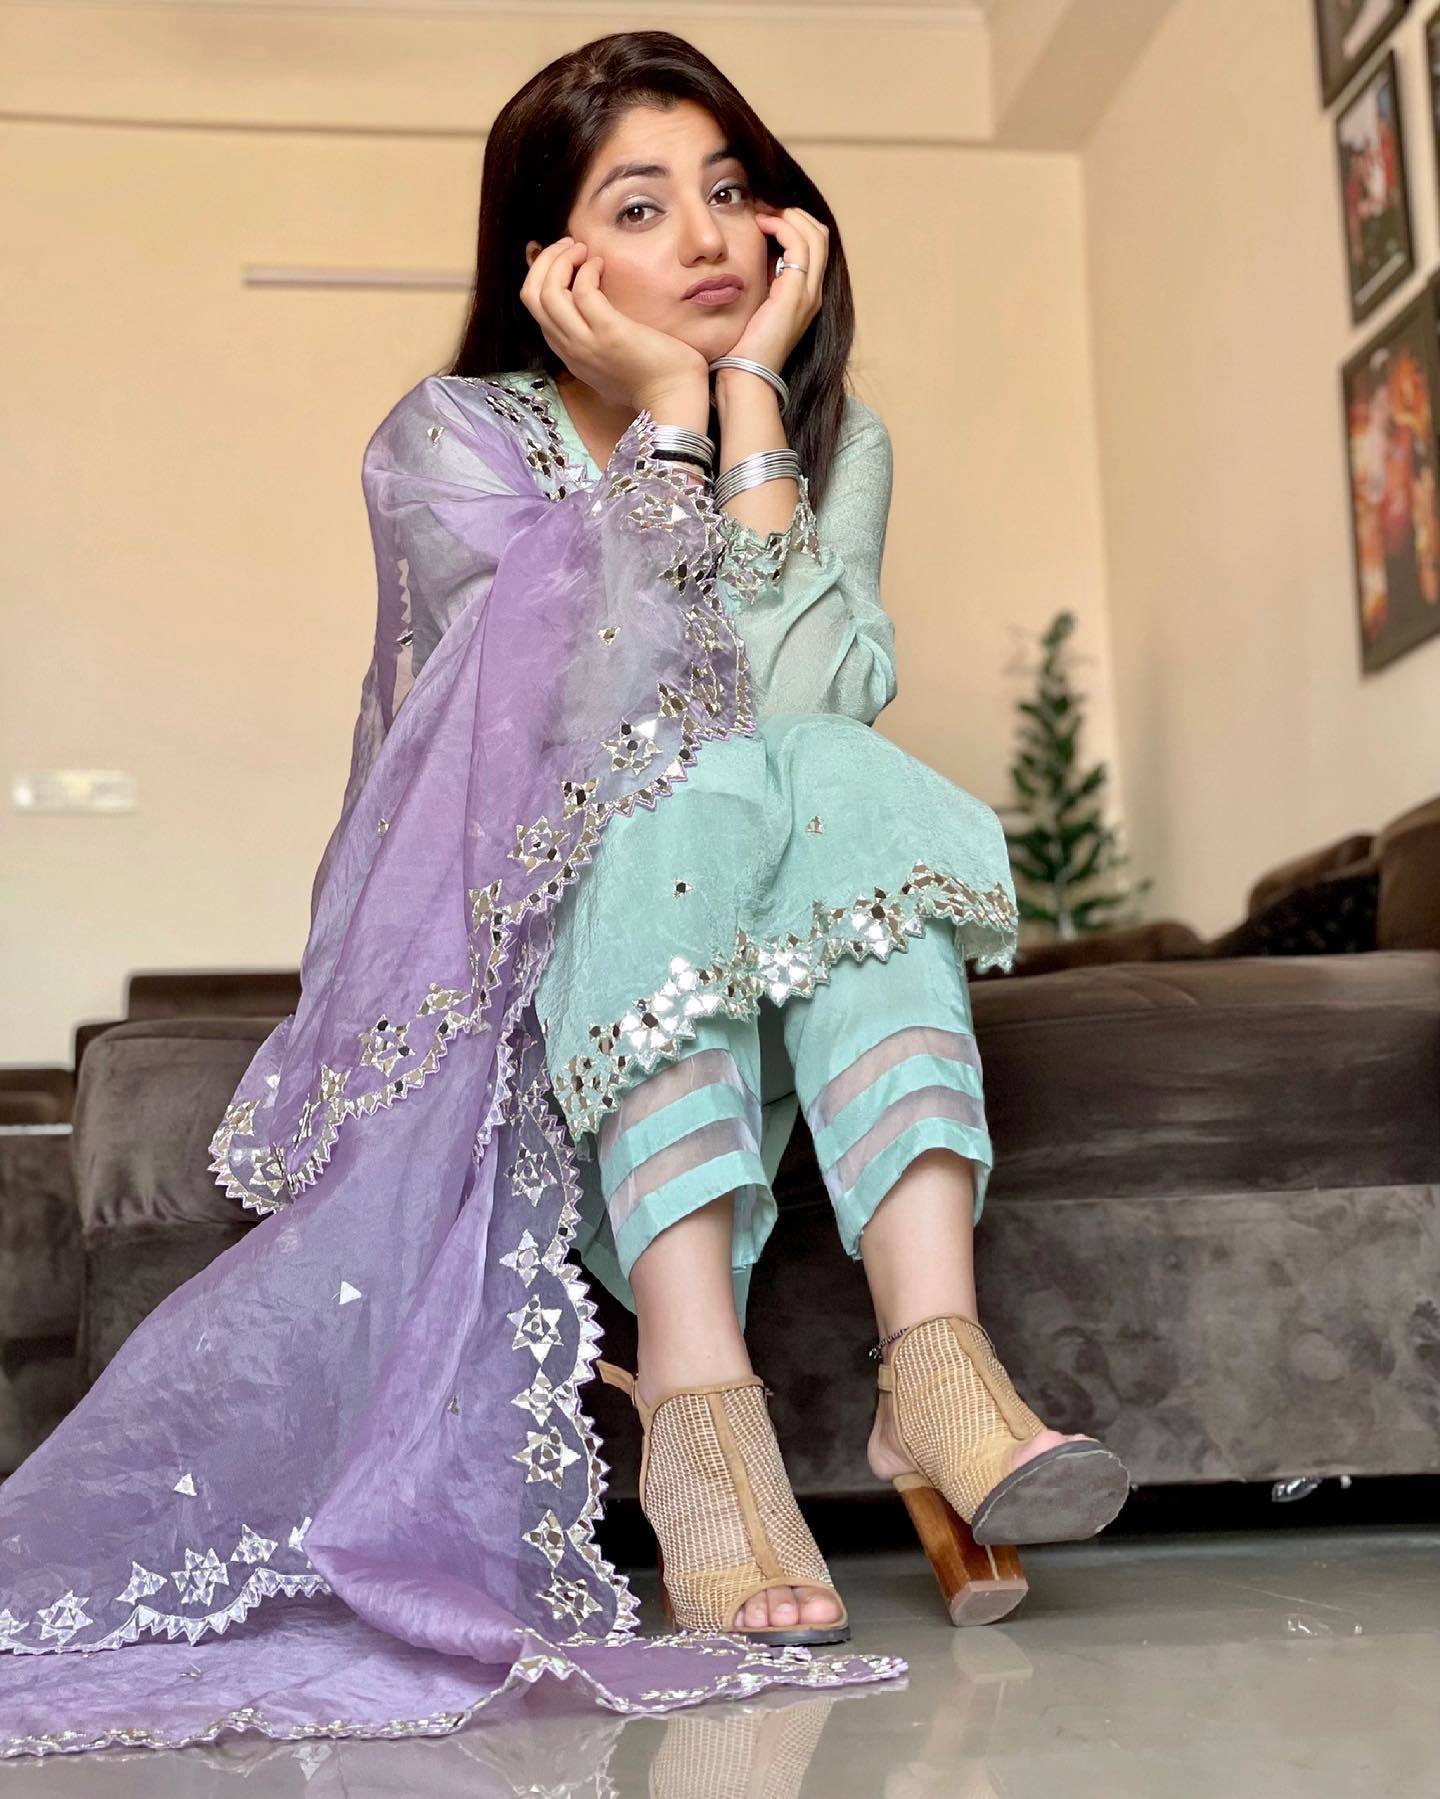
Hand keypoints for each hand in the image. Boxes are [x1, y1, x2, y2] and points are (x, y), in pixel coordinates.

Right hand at [520, 237, 708, 414]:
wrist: (673, 400)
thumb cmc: (651, 378)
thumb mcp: (610, 358)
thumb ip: (593, 335)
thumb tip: (590, 299)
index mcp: (567, 352)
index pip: (535, 306)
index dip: (541, 274)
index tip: (564, 258)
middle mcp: (569, 348)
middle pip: (532, 296)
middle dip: (546, 261)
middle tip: (571, 245)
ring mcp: (586, 343)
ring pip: (548, 292)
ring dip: (562, 260)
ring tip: (583, 249)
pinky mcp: (608, 333)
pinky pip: (582, 292)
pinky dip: (587, 270)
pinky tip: (602, 265)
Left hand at [725, 204, 827, 373]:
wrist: (746, 377)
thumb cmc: (742, 348)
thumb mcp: (753, 308)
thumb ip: (759, 284)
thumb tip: (746, 258)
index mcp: (804, 296)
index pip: (813, 246)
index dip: (793, 224)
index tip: (764, 216)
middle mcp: (812, 293)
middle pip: (819, 235)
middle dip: (794, 214)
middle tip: (764, 208)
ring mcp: (807, 294)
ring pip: (814, 235)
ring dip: (788, 216)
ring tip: (763, 213)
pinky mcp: (795, 295)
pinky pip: (798, 246)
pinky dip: (782, 228)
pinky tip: (761, 226)